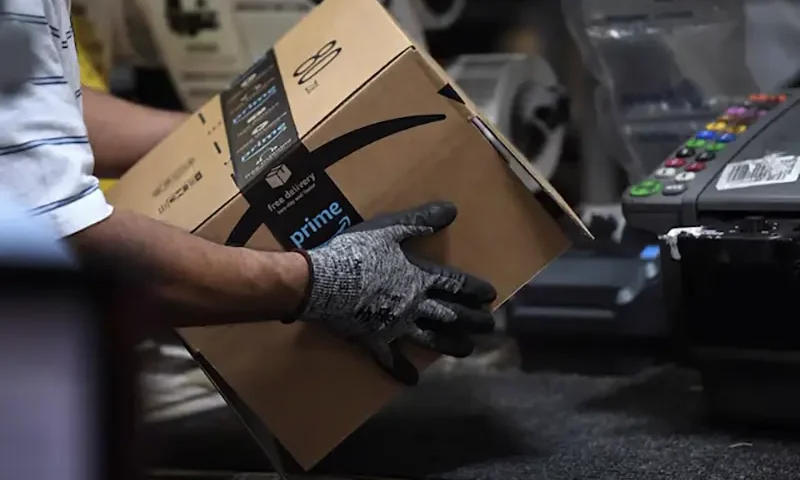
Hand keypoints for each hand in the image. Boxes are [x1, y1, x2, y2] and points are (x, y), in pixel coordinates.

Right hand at [295, 201, 496, 384]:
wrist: (323, 282)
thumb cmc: (356, 252)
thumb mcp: (389, 228)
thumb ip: (420, 220)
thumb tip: (452, 209)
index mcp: (418, 277)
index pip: (454, 284)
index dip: (474, 289)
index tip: (490, 296)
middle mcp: (414, 305)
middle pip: (451, 314)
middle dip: (472, 320)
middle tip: (489, 326)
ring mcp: (395, 326)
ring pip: (431, 339)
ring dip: (451, 344)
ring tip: (468, 349)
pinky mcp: (374, 340)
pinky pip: (391, 360)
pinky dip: (402, 371)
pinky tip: (413, 380)